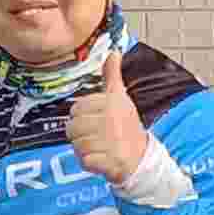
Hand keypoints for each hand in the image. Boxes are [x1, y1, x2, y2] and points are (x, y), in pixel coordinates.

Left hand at [69, 67, 153, 189]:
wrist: (142, 157)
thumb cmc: (126, 126)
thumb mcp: (121, 98)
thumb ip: (112, 76)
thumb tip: (113, 52)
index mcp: (112, 102)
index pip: (76, 109)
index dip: (81, 116)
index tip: (96, 120)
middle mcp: (112, 120)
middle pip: (72, 127)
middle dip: (79, 134)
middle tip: (96, 136)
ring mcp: (111, 141)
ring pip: (76, 144)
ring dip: (83, 149)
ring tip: (98, 147)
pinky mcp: (109, 161)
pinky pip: (83, 160)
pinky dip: (88, 162)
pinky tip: (100, 159)